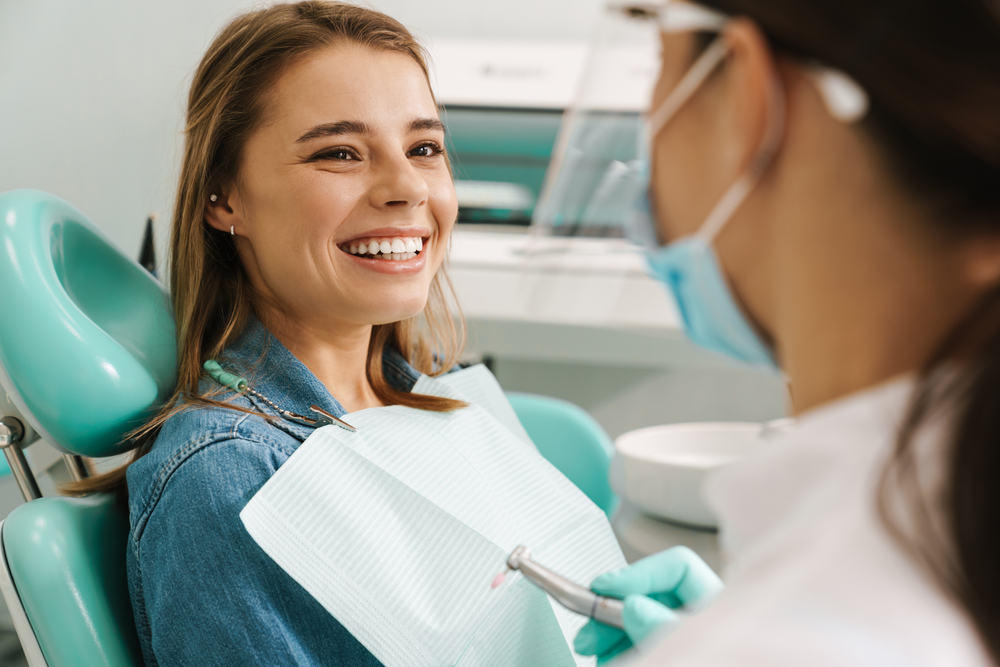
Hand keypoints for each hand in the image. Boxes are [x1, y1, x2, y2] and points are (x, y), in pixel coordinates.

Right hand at [573, 546, 722, 662]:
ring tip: (589, 648)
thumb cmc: (719, 657)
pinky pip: (634, 646)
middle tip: (588, 629)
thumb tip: (633, 606)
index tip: (604, 587)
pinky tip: (605, 658)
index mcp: (717, 606)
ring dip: (606, 634)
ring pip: (636, 624)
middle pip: (648, 596)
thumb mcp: (687, 645)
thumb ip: (661, 625)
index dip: (638, 573)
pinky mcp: (667, 654)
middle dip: (610, 610)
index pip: (678, 566)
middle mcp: (697, 619)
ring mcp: (681, 639)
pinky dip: (615, 650)